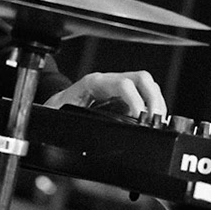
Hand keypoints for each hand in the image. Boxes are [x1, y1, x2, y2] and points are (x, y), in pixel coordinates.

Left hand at [45, 69, 167, 118]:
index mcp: (94, 83)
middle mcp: (109, 81)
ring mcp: (118, 87)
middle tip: (156, 120)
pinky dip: (153, 108)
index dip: (135, 100)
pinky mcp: (124, 96)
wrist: (53, 107)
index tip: (141, 118)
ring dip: (157, 104)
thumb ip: (80, 121)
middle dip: (154, 99)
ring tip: (157, 122)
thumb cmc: (58, 110)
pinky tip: (153, 121)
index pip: (122, 84)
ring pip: (147, 86)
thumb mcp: (65, 115)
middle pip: (142, 79)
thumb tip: (98, 131)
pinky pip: (145, 96)